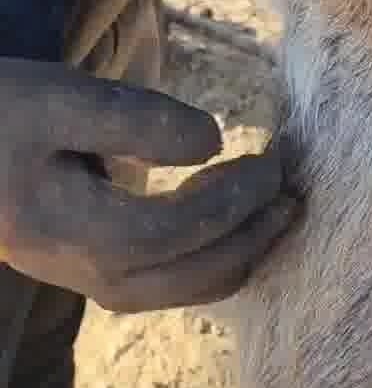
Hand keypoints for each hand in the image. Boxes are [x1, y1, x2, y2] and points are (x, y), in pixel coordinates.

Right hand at [0, 57, 299, 310]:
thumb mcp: (59, 98)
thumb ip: (136, 119)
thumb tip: (213, 142)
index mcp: (75, 230)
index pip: (181, 231)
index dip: (237, 200)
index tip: (273, 160)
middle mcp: (84, 272)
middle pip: (191, 277)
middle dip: (253, 239)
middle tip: (296, 195)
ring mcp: (84, 280)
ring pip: (181, 290)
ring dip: (237, 255)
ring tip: (276, 210)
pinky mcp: (89, 270)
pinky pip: (165, 282)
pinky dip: (209, 259)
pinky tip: (229, 221)